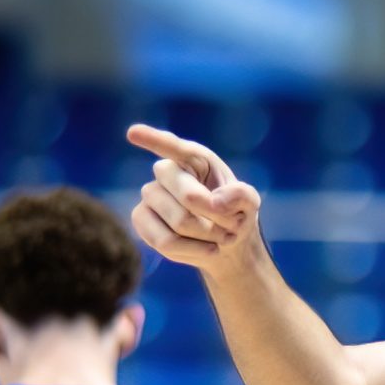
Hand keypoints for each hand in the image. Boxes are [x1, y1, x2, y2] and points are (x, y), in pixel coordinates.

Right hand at [127, 124, 263, 277]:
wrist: (225, 244)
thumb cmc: (234, 214)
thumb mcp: (250, 202)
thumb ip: (242, 195)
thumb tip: (216, 202)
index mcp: (194, 158)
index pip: (173, 146)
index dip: (153, 139)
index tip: (133, 133)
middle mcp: (167, 172)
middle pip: (188, 196)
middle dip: (216, 217)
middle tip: (233, 225)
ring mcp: (150, 195)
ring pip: (179, 222)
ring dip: (208, 236)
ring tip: (222, 238)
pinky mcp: (141, 220)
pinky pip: (164, 242)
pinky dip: (192, 250)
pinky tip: (206, 249)